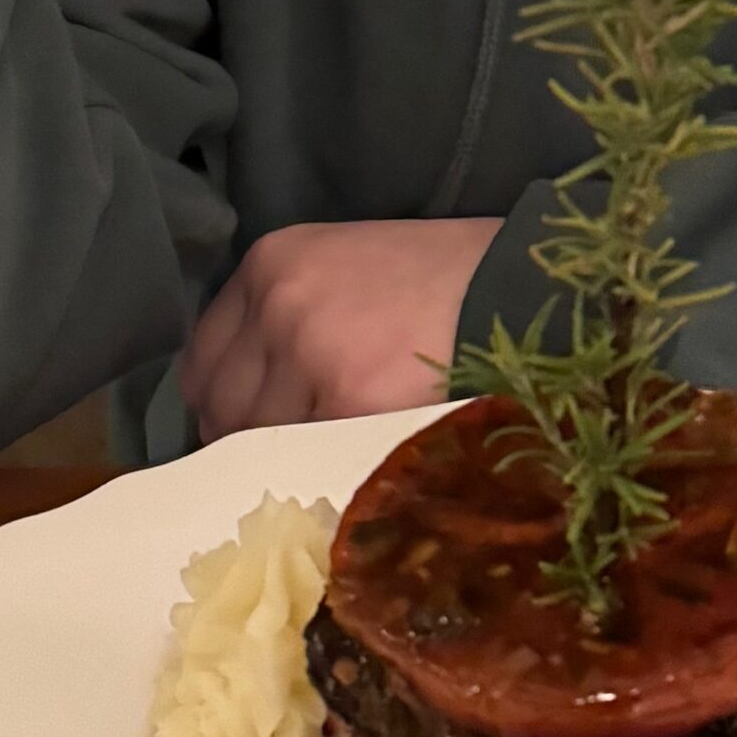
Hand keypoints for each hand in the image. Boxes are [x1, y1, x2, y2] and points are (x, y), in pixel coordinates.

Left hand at [182, 219, 502, 438]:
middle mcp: (279, 303)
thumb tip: (257, 394)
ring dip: (292, 462)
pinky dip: (330, 475)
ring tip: (338, 462)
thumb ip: (295, 315)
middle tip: (298, 457)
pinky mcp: (351, 404)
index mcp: (274, 261)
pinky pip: (312, 462)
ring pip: (263, 444)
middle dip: (252, 440)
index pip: (202, 359)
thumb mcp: (355, 269)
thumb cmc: (454, 277)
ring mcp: (310, 355)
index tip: (251, 428)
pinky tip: (362, 468)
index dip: (227, 402)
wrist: (533, 286)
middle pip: (222, 408)